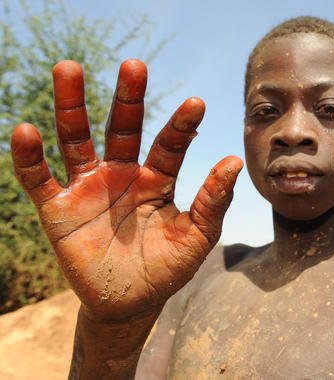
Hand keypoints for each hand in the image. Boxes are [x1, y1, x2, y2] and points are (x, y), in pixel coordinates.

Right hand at [11, 60, 242, 321]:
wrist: (129, 304)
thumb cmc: (167, 268)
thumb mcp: (197, 237)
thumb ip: (213, 202)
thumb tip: (234, 160)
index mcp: (157, 180)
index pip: (170, 145)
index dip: (182, 125)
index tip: (197, 103)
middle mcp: (122, 175)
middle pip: (123, 128)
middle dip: (128, 97)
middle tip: (134, 64)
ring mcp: (88, 188)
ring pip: (77, 139)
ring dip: (72, 106)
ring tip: (70, 68)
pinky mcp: (58, 208)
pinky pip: (39, 178)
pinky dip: (31, 157)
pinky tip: (27, 130)